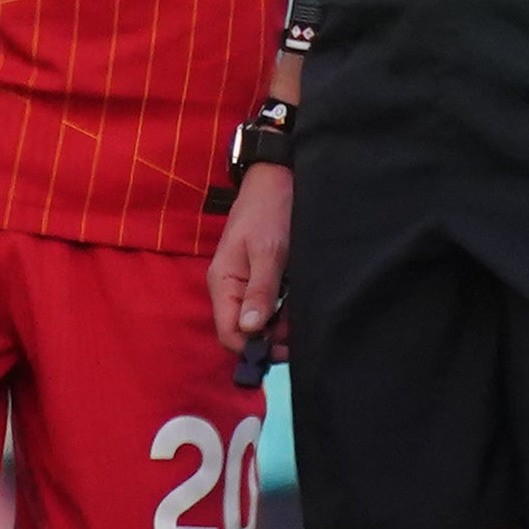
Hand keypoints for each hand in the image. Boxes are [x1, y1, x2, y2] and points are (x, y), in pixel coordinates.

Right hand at [209, 160, 290, 355]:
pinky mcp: (261, 277)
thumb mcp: (268, 251)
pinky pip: (270, 304)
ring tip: (305, 314)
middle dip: (271, 338)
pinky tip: (301, 301)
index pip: (229, 333)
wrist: (277, 178)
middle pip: (245, 330)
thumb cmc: (269, 210)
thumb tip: (251, 330)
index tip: (283, 350)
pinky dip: (286, 309)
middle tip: (301, 335)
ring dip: (281, 324)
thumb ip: (260, 290)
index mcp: (223, 283)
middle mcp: (231, 288)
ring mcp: (246, 283)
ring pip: (260, 320)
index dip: (253, 348)